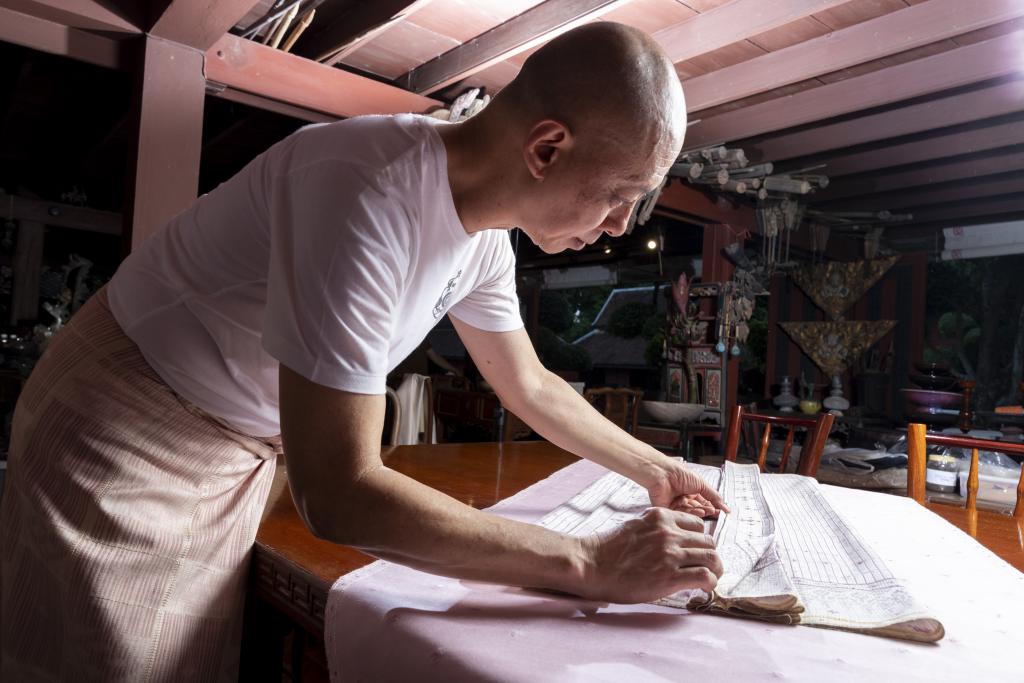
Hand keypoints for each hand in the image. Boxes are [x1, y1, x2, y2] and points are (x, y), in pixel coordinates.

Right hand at [576, 507, 722, 602]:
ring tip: (709, 578)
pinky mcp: (669, 576)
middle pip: (708, 541)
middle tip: (705, 567)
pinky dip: (710, 583)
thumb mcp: (636, 525)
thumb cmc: (609, 549)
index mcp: (660, 517)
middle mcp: (668, 533)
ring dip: (714, 569)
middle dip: (709, 555)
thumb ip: (656, 527)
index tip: (696, 551)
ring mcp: (670, 554)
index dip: (699, 539)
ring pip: (711, 558)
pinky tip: (703, 588)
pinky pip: (705, 576)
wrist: (592, 565)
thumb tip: (673, 536)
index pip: (697, 524)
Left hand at [645, 457, 728, 517]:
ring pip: (691, 512)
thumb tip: (726, 508)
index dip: (713, 507)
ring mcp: (676, 504)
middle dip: (708, 511)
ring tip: (707, 510)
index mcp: (691, 490)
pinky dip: (691, 513)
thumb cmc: (680, 474)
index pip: (705, 502)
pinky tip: (699, 510)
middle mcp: (684, 498)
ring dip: (701, 512)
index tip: (722, 512)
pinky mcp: (669, 510)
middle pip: (698, 508)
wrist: (663, 474)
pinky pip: (682, 515)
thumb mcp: (701, 484)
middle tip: (716, 513)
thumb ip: (714, 496)